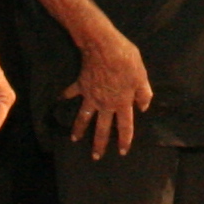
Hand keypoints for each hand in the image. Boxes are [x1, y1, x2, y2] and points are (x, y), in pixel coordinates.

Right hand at [67, 28, 153, 158]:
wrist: (104, 47)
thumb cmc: (126, 61)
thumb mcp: (141, 76)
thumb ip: (144, 94)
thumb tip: (144, 107)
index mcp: (122, 103)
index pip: (125, 126)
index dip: (124, 139)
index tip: (121, 152)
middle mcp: (105, 103)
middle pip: (102, 128)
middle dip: (99, 143)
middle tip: (95, 157)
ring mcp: (91, 95)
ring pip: (84, 116)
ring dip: (79, 128)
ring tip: (74, 138)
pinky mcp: (81, 84)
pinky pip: (72, 92)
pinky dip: (65, 96)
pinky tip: (60, 99)